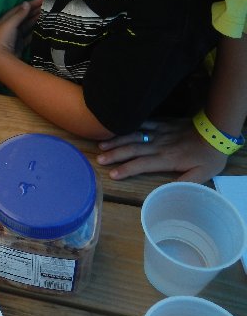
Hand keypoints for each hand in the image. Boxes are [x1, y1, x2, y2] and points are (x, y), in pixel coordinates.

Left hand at [0, 0, 42, 62]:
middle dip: (35, 10)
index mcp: (6, 20)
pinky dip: (36, 32)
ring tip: (48, 15)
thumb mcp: (10, 24)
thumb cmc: (3, 39)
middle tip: (48, 6)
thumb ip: (19, 14)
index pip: (20, 9)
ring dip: (36, 20)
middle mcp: (11, 27)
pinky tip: (43, 28)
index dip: (31, 4)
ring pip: (28, 25)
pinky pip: (29, 36)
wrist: (0, 59)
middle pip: (25, 16)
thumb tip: (27, 3)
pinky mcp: (20, 44)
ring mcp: (16, 36)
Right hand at [96, 118, 227, 182]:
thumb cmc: (209, 156)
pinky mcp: (161, 123)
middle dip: (114, 155)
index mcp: (166, 159)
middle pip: (132, 149)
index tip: (113, 174)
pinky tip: (117, 127)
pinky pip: (142, 123)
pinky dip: (129, 126)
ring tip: (101, 145)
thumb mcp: (202, 174)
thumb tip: (168, 192)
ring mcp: (158, 132)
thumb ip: (184, 183)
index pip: (142, 165)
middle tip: (99, 159)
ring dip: (117, 140)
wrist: (215, 132)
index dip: (126, 170)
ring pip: (133, 136)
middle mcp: (158, 145)